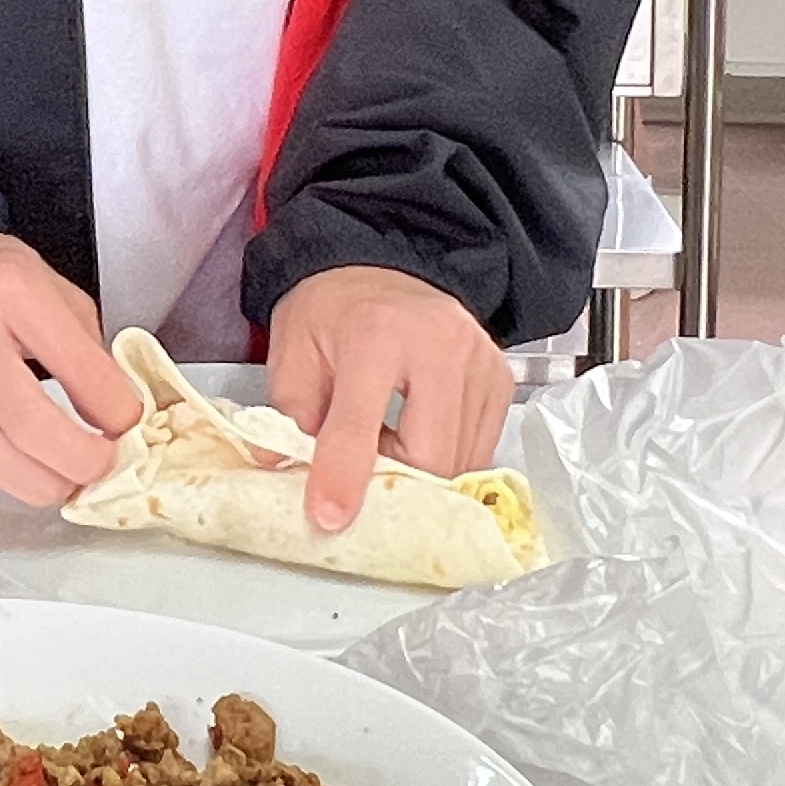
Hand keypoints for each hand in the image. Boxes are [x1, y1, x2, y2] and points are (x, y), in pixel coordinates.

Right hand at [0, 233, 143, 507]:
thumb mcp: (58, 295)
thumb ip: (91, 355)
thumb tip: (119, 422)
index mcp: (13, 291)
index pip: (79, 367)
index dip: (117, 412)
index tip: (134, 429)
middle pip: (29, 426)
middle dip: (80, 462)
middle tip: (106, 468)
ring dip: (47, 482)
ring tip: (73, 478)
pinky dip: (13, 473)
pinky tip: (34, 464)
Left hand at [265, 265, 510, 531]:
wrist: (381, 268)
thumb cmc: (333, 310)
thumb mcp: (292, 355)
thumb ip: (289, 418)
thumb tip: (284, 473)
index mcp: (374, 333)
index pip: (358, 425)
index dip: (342, 478)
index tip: (329, 518)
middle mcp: (439, 343)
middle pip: (430, 456)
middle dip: (395, 484)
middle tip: (362, 477)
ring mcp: (478, 360)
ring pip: (461, 461)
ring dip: (420, 474)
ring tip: (386, 447)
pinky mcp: (500, 377)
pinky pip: (481, 448)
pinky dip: (447, 459)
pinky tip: (416, 435)